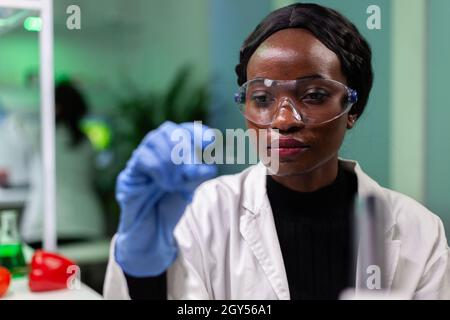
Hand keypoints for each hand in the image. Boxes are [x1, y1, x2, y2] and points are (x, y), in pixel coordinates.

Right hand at [115, 121, 216, 276]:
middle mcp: (155, 151)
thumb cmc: (170, 207)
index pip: (184, 130)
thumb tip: (208, 166)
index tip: (210, 142)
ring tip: (179, 182)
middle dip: (185, 147)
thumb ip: (198, 175)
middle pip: (169, 130)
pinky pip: (143, 158)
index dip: (197, 132)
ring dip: (172, 160)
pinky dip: (160, 169)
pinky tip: (167, 184)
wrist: (152, 233)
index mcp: (173, 150)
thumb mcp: (190, 188)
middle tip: (194, 170)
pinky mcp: (129, 174)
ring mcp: (140, 160)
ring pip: (154, 139)